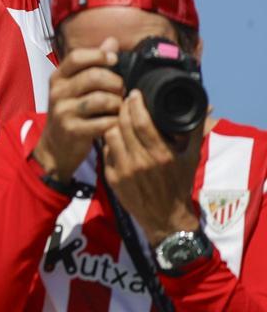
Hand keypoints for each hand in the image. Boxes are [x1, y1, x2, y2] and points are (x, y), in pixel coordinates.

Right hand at [33, 38, 123, 181]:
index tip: (114, 60)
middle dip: (115, 82)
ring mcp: (64, 111)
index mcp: (58, 77)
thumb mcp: (75, 86)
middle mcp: (58, 92)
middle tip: (121, 90)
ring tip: (119, 107)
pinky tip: (115, 121)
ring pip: (102, 99)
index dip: (99, 55)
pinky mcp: (73, 130)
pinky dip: (115, 121)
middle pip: (94, 76)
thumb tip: (112, 41)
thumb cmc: (70, 112)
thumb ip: (94, 63)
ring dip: (118, 103)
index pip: (77, 57)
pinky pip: (104, 122)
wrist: (55, 147)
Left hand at [103, 90, 202, 245]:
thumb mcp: (191, 158)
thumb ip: (194, 130)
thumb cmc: (179, 184)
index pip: (142, 121)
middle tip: (125, 101)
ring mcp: (124, 170)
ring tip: (120, 119)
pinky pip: (106, 151)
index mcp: (161, 155)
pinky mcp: (112, 178)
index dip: (135, 103)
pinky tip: (117, 138)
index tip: (135, 92)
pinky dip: (110, 142)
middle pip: (123, 124)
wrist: (165, 218)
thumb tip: (205, 106)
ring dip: (114, 124)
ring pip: (110, 134)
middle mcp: (141, 162)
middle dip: (123, 108)